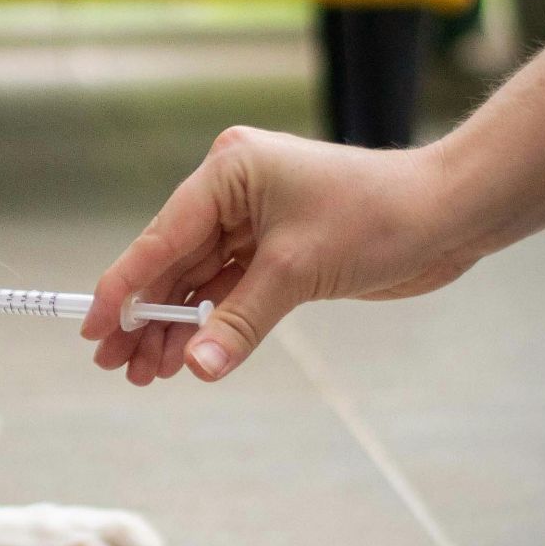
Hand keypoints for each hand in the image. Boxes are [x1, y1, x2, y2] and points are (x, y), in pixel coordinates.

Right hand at [79, 126, 477, 383]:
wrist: (451, 215)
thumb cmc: (380, 217)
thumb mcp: (298, 270)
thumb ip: (240, 321)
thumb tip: (198, 367)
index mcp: (228, 172)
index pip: (161, 237)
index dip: (124, 287)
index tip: (93, 327)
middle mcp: (233, 191)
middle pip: (171, 262)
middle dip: (145, 317)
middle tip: (115, 365)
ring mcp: (254, 220)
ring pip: (197, 281)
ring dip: (174, 327)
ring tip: (146, 374)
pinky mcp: (276, 249)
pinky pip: (227, 289)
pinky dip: (209, 323)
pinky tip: (187, 356)